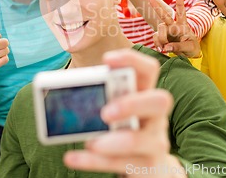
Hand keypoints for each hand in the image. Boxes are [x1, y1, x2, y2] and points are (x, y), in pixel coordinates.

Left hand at [63, 49, 185, 176]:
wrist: (149, 168)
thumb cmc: (125, 130)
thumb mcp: (116, 112)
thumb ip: (100, 100)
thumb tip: (65, 92)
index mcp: (145, 94)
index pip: (149, 70)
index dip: (132, 60)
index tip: (107, 59)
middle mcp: (156, 115)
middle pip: (160, 101)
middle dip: (132, 104)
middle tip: (105, 113)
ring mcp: (155, 141)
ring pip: (141, 139)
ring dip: (113, 141)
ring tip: (91, 142)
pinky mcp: (148, 166)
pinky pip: (122, 163)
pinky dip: (94, 161)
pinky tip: (72, 158)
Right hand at [150, 0, 199, 57]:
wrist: (188, 54)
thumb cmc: (191, 47)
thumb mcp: (190, 47)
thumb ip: (179, 47)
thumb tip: (166, 47)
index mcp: (183, 25)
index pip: (181, 13)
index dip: (180, 3)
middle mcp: (173, 26)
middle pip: (164, 16)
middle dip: (157, 7)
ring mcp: (166, 31)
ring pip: (159, 29)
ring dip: (161, 39)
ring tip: (164, 48)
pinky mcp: (161, 37)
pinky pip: (156, 38)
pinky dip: (157, 44)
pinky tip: (161, 49)